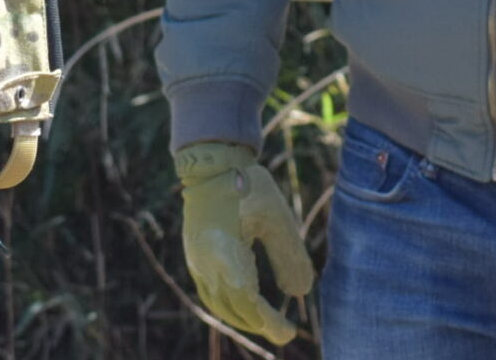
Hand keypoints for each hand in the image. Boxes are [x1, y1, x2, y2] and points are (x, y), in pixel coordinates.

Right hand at [175, 140, 315, 344]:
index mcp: (225, 254)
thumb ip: (290, 256)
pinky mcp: (194, 256)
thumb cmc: (248, 186)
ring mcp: (196, 261)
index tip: (289, 332)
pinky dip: (228, 304)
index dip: (268, 321)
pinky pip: (209, 292)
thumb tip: (301, 293)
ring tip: (266, 322)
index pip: (248, 302)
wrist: (211, 163)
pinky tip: (244, 303)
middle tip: (284, 331)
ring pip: (218, 304)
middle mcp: (205, 264)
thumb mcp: (277, 218)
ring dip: (242, 317)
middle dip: (259, 323)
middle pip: (232, 308)